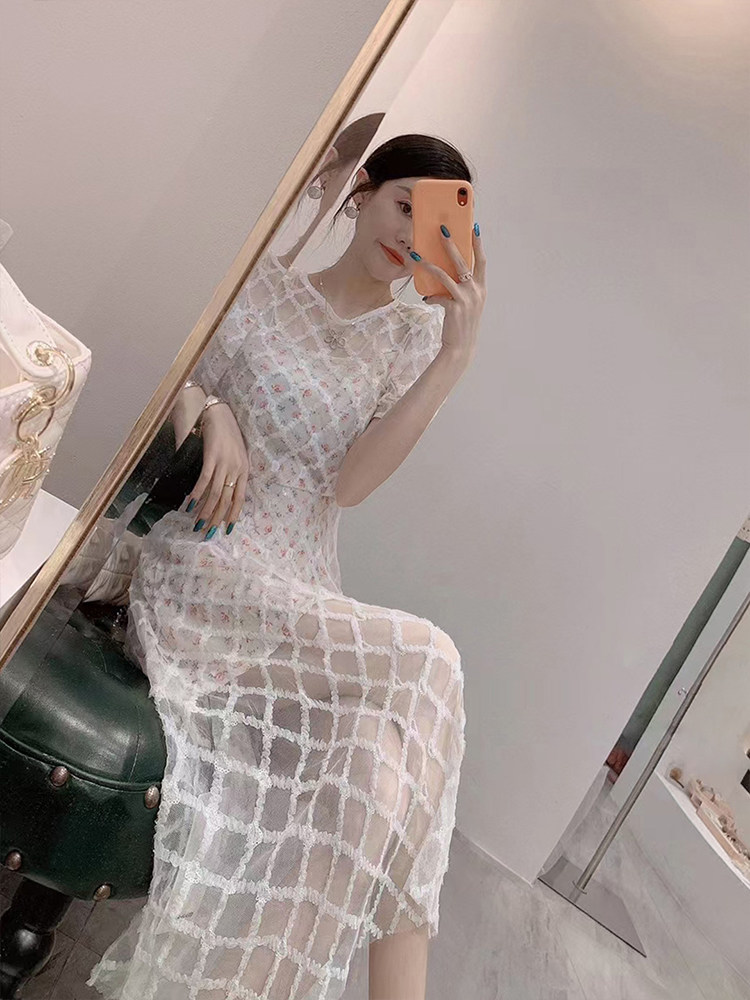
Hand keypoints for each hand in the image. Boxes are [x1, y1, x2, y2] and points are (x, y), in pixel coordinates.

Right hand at [186, 403, 249, 538]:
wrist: (217, 411)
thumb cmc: (224, 433)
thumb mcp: (234, 454)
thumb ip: (230, 472)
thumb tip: (219, 492)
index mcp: (244, 469)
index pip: (240, 498)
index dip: (233, 515)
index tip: (226, 530)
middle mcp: (237, 468)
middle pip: (227, 500)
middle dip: (216, 519)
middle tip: (206, 533)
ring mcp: (225, 462)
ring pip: (216, 493)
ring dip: (205, 511)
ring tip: (197, 524)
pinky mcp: (212, 456)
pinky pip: (205, 480)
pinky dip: (197, 494)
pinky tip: (190, 504)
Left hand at [404, 223, 486, 358]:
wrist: (461, 347)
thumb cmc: (462, 324)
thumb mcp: (466, 304)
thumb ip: (461, 288)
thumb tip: (444, 275)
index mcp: (481, 288)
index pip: (481, 261)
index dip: (478, 244)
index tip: (474, 228)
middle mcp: (475, 291)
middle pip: (462, 261)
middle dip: (451, 244)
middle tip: (442, 230)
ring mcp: (465, 299)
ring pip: (445, 275)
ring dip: (429, 264)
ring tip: (417, 256)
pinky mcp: (454, 308)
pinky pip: (437, 295)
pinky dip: (430, 295)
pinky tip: (427, 298)